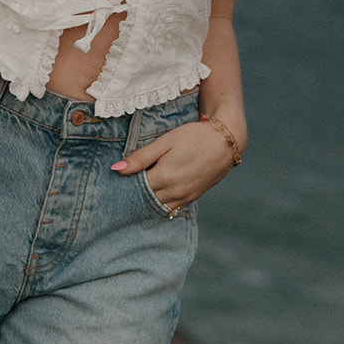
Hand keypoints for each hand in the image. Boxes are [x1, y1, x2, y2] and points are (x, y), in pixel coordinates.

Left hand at [111, 119, 239, 213]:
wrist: (226, 142)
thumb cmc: (194, 137)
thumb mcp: (166, 142)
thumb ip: (141, 157)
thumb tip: (117, 168)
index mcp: (165, 177)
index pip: (136, 187)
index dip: (126, 182)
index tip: (118, 176)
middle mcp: (175, 192)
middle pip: (145, 200)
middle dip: (134, 193)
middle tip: (125, 183)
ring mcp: (185, 197)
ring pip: (158, 206)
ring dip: (148, 199)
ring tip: (140, 186)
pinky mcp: (193, 197)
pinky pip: (171, 207)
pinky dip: (161, 201)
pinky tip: (156, 191)